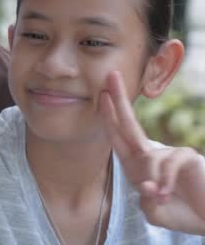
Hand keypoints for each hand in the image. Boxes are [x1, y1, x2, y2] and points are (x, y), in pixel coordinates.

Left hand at [99, 71, 204, 234]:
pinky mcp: (185, 156)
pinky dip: (165, 182)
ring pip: (149, 161)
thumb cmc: (182, 213)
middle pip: (129, 124)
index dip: (108, 117)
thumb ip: (146, 202)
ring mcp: (169, 153)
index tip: (102, 96)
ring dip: (154, 183)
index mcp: (136, 165)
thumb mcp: (155, 212)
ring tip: (163, 198)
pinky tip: (166, 194)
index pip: (118, 137)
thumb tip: (146, 185)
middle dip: (119, 100)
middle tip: (111, 75)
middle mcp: (150, 155)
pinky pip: (167, 165)